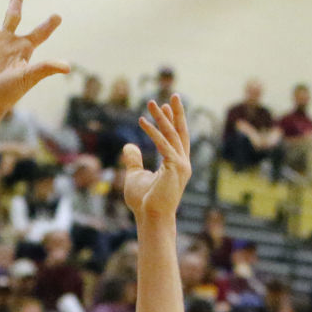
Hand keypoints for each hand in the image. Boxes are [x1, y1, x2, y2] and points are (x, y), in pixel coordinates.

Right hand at [0, 0, 68, 116]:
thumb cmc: (7, 93)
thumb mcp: (29, 77)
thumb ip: (46, 68)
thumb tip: (67, 67)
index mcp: (23, 49)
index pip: (39, 33)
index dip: (48, 26)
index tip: (57, 17)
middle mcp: (6, 41)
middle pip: (12, 15)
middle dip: (15, 1)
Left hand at [119, 98, 191, 224]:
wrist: (150, 217)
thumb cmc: (144, 201)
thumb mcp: (134, 175)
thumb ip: (133, 160)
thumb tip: (129, 146)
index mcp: (176, 164)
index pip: (176, 138)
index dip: (172, 120)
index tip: (165, 105)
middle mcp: (183, 163)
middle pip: (180, 131)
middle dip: (176, 112)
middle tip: (172, 94)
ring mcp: (181, 165)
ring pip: (172, 134)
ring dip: (161, 117)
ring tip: (152, 102)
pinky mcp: (175, 168)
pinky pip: (163, 145)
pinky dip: (153, 132)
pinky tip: (142, 121)